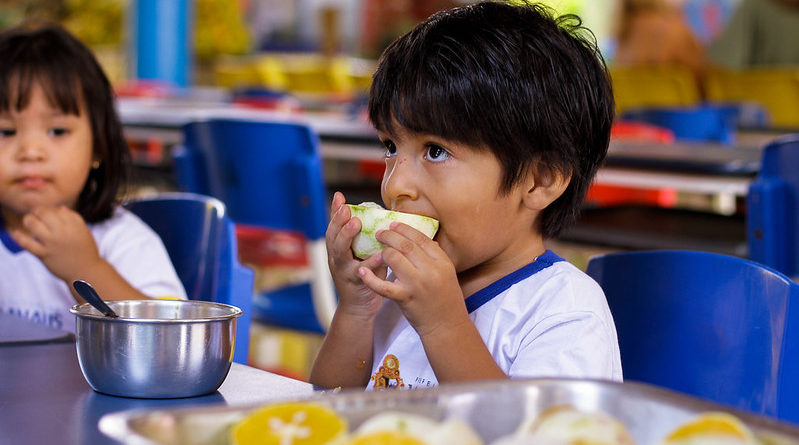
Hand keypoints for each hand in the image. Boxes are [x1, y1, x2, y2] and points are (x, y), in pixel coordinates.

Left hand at [10, 205, 101, 281]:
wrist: (86, 272)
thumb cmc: (86, 252)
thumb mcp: (85, 232)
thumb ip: (75, 218)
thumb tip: (60, 208)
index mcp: (74, 225)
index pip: (56, 210)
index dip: (50, 210)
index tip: (48, 214)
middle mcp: (64, 232)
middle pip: (44, 213)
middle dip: (37, 211)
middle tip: (35, 215)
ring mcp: (53, 243)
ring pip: (33, 224)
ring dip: (28, 220)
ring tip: (29, 222)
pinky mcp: (45, 254)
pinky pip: (28, 244)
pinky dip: (19, 237)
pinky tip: (16, 233)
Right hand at [325, 192, 385, 319]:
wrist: (359, 308)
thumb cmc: (363, 276)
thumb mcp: (359, 254)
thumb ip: (364, 238)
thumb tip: (375, 212)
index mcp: (337, 250)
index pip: (333, 227)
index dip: (335, 212)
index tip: (339, 197)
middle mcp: (336, 259)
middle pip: (332, 238)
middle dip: (338, 221)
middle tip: (345, 208)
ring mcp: (343, 272)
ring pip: (340, 253)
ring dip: (347, 237)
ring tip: (356, 224)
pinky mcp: (355, 284)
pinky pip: (362, 272)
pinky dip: (371, 262)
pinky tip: (380, 254)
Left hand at [358, 221, 468, 337]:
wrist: (446, 325)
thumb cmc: (446, 299)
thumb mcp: (447, 273)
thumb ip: (434, 256)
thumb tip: (421, 238)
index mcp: (442, 262)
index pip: (421, 238)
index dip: (405, 229)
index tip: (393, 224)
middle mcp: (430, 271)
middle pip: (406, 245)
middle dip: (389, 236)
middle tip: (380, 233)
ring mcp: (416, 284)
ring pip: (393, 258)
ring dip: (382, 252)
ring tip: (377, 250)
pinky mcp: (404, 298)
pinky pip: (382, 285)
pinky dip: (370, 277)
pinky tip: (362, 270)